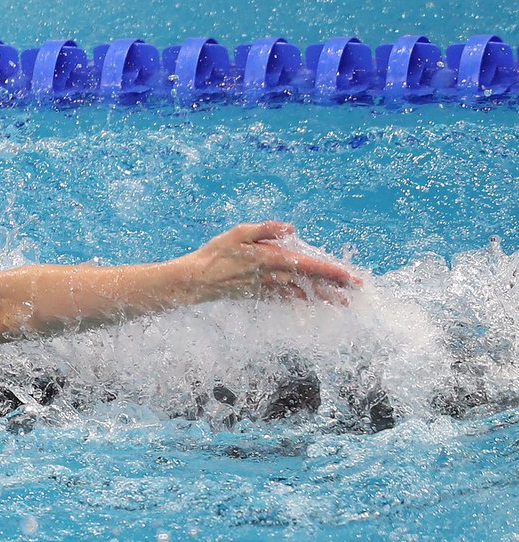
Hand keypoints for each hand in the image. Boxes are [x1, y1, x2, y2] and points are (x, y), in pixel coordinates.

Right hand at [179, 221, 362, 304]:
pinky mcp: (260, 294)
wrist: (197, 281)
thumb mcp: (239, 233)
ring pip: (302, 294)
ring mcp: (267, 288)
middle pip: (311, 284)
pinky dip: (302, 300)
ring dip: (323, 297)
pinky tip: (311, 302)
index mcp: (272, 259)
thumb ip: (266, 229)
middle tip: (357, 292)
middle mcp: (274, 277)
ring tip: (342, 302)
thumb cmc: (216, 254)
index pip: (310, 266)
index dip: (333, 272)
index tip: (352, 278)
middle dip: (335, 288)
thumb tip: (290, 227)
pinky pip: (287, 299)